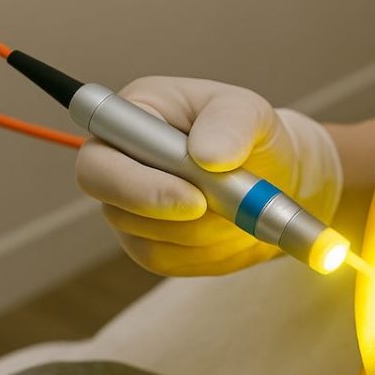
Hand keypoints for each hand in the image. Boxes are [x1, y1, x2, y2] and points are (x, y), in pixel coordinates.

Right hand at [75, 76, 341, 275]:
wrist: (275, 179)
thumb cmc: (253, 136)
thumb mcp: (251, 112)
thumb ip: (230, 123)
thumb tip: (206, 156)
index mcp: (132, 118)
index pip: (100, 161)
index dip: (138, 186)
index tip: (195, 197)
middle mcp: (119, 165)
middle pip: (113, 208)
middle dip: (169, 219)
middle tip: (215, 213)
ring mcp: (130, 209)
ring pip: (150, 240)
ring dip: (203, 232)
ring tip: (238, 206)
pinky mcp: (150, 244)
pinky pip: (169, 261)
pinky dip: (207, 252)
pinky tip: (229, 229)